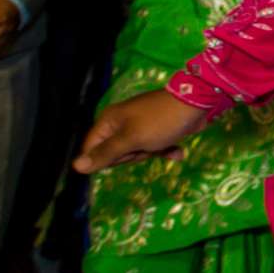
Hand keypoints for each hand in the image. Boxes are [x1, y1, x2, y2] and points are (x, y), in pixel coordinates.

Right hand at [75, 88, 208, 173]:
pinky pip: (153, 148)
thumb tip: (75, 167)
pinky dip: (165, 150)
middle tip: (145, 145)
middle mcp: (120, 123)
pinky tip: (177, 151)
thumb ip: (105, 154)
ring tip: (162, 143)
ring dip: (151, 153)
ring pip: (135, 153)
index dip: (105, 159)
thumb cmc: (160, 122)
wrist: (198, 104)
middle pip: (114, 154)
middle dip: (132, 156)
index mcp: (109, 121)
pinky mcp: (156, 131)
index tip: (124, 155)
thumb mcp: (131, 140)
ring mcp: (139, 126)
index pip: (92, 149)